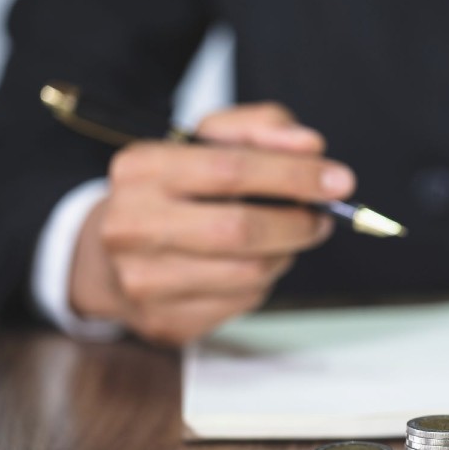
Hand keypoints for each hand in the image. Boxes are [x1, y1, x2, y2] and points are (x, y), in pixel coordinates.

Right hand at [69, 103, 354, 344]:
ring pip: (249, 272)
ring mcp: (142, 280)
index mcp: (141, 168)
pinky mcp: (164, 321)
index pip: (231, 170)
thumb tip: (310, 146)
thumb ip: (261, 128)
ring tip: (283, 238)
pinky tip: (250, 265)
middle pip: (241, 229)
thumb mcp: (209, 141)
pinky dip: (262, 282)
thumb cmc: (174, 191)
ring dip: (284, 254)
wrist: (109, 254)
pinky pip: (242, 302)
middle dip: (297, 223)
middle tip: (321, 218)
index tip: (338, 181)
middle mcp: (131, 225)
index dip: (293, 176)